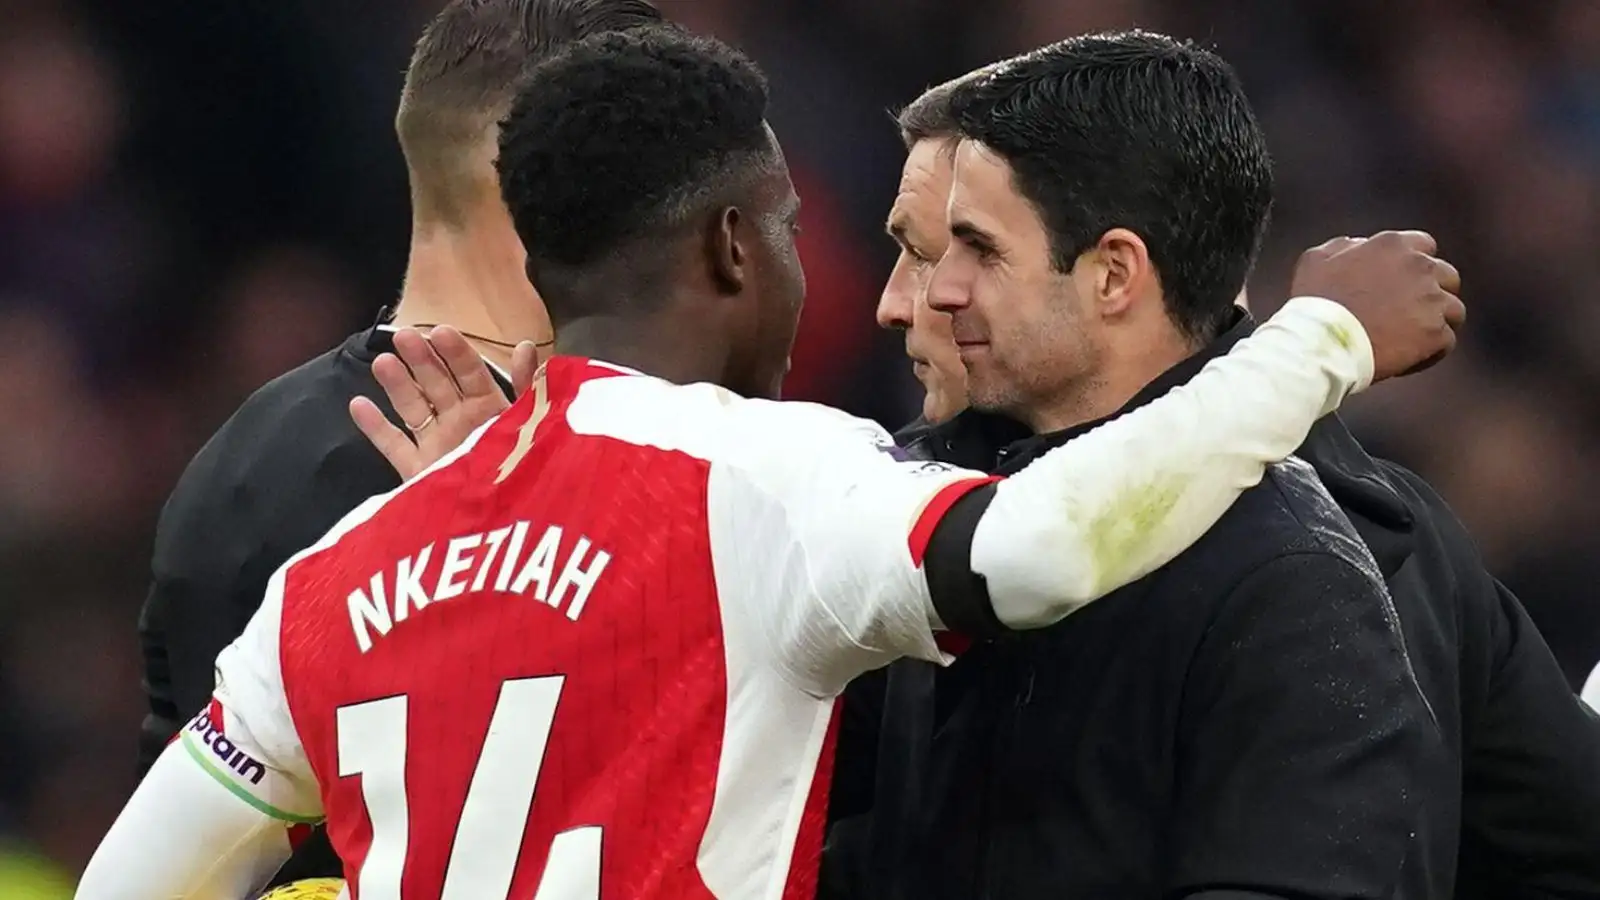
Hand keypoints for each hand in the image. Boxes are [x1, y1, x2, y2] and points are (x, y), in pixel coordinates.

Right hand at [349, 326, 539, 479]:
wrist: (505, 527)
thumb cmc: (523, 471)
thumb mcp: (532, 424)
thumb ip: (529, 388)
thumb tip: (527, 346)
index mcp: (490, 410)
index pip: (471, 374)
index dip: (456, 353)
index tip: (440, 331)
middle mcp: (461, 424)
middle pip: (437, 384)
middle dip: (421, 359)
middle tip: (404, 336)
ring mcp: (437, 446)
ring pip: (413, 407)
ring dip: (397, 384)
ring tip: (382, 362)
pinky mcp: (418, 471)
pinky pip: (394, 446)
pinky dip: (375, 427)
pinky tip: (358, 404)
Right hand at [1290, 230, 1464, 380]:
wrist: (1323, 342)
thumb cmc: (1315, 302)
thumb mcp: (1316, 260)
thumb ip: (1344, 246)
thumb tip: (1359, 245)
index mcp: (1394, 245)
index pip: (1424, 246)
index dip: (1414, 266)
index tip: (1401, 283)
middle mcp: (1420, 267)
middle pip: (1447, 277)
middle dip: (1433, 293)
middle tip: (1410, 314)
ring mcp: (1432, 301)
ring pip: (1454, 310)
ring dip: (1437, 323)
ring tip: (1413, 340)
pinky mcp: (1436, 333)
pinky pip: (1446, 342)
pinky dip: (1431, 352)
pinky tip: (1407, 361)